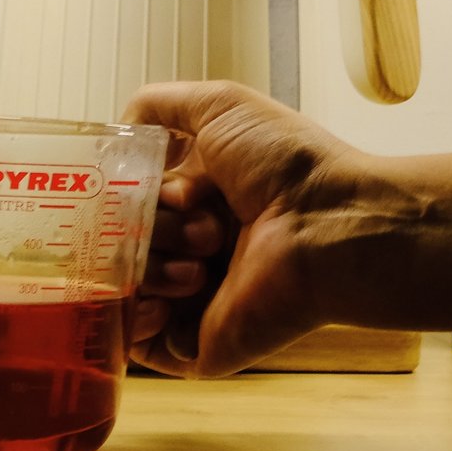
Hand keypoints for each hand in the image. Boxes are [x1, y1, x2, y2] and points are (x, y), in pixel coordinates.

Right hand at [126, 82, 380, 377]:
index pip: (126, 203)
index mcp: (197, 202)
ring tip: (203, 259)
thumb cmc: (290, 167)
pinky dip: (132, 318)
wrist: (331, 228)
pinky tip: (163, 298)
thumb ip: (161, 105)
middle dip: (146, 226)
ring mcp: (192, 300)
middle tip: (201, 222)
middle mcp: (192, 250)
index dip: (131, 190)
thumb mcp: (220, 106)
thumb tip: (122, 125)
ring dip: (150, 265)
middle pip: (120, 241)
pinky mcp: (194, 345)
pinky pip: (133, 343)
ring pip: (122, 287)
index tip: (164, 183)